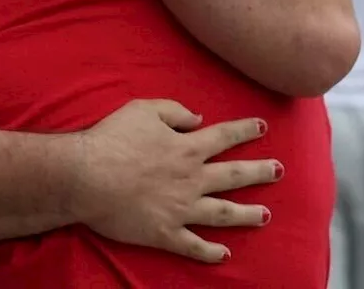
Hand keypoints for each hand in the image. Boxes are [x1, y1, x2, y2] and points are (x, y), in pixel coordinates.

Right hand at [70, 99, 279, 262]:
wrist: (85, 175)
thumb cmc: (110, 138)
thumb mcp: (141, 110)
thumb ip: (173, 111)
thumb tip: (197, 119)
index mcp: (186, 148)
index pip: (223, 137)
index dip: (244, 130)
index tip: (262, 126)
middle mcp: (191, 180)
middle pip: (233, 176)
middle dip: (259, 172)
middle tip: (279, 170)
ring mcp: (181, 209)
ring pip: (223, 213)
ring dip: (247, 214)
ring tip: (265, 215)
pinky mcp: (165, 232)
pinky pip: (194, 245)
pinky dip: (211, 252)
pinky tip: (225, 255)